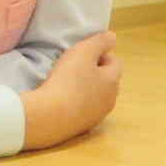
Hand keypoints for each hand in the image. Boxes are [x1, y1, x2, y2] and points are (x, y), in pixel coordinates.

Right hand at [21, 31, 121, 149]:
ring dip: (86, 89)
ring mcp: (97, 116)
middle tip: (74, 67)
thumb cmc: (67, 80)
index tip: (83, 54)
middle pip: (107, 80)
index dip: (100, 54)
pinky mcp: (83, 127)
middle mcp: (110, 100)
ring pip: (96, 96)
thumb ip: (99, 42)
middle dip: (94, 72)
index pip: (115, 62)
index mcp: (113, 81)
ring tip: (66, 84)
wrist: (50, 117)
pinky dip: (76, 103)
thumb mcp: (83, 53)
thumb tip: (112, 37)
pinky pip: (83, 110)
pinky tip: (61, 101)